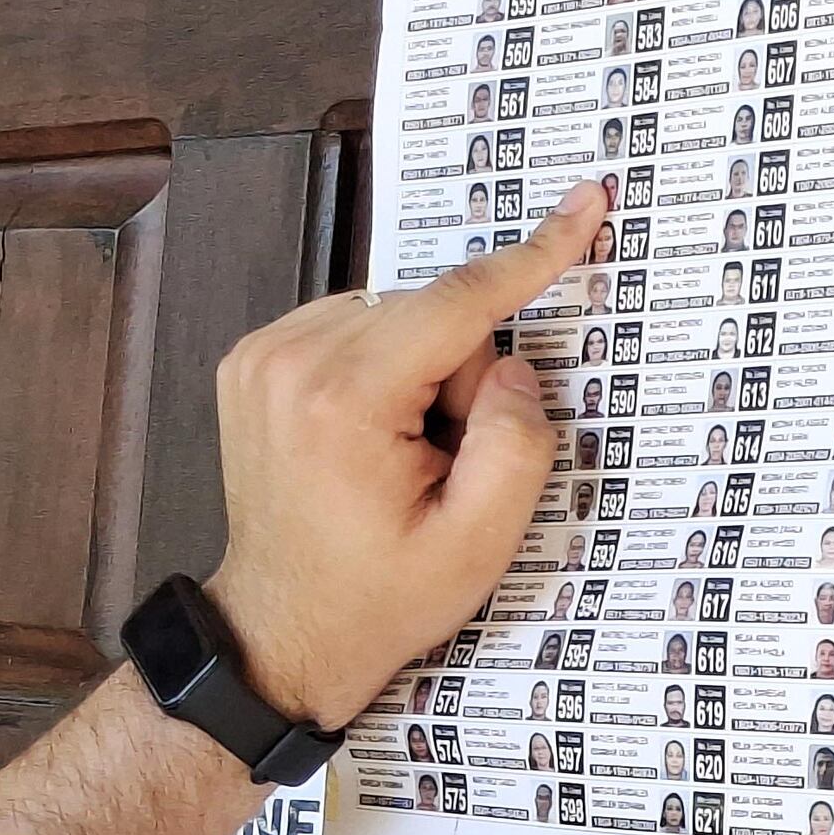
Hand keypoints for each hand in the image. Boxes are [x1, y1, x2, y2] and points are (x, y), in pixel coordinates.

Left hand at [202, 177, 602, 728]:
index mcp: (342, 400)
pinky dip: (379, 369)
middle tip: (437, 461)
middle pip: (428, 312)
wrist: (281, 630)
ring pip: (393, 315)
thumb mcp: (478, 542)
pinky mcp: (250, 359)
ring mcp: (259, 355)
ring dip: (418, 372)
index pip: (457, 301)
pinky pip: (352, 327)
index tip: (583, 204)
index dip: (530, 257)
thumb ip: (514, 444)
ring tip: (397, 456)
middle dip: (457, 376)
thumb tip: (513, 369)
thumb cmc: (378, 596)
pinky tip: (367, 435)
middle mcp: (288, 359)